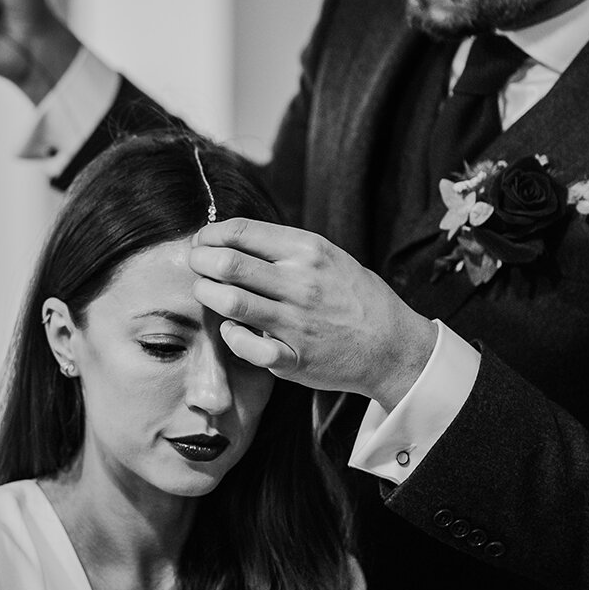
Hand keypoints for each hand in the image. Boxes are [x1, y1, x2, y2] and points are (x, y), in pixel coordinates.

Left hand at [188, 218, 437, 408]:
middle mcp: (301, 283)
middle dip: (199, 261)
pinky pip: (246, 345)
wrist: (393, 346)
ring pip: (229, 301)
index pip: (242, 231)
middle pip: (227, 263)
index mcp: (308, 251)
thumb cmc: (353, 296)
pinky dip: (230, 335)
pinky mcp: (293, 357)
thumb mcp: (328, 256)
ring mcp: (296, 322)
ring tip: (205, 291)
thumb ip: (284, 248)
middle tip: (196, 264)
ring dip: (205, 294)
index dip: (211, 234)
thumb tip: (231, 237)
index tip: (203, 240)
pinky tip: (231, 328)